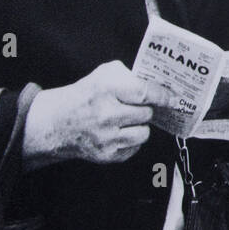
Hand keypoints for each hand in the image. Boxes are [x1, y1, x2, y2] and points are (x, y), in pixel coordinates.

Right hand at [22, 60, 173, 170]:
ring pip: (143, 133)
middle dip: (146, 110)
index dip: (162, 96)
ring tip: (127, 120)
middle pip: (146, 114)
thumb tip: (158, 84)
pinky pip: (134, 148)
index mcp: (105, 89)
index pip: (144, 93)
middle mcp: (105, 114)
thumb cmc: (85, 95)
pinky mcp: (106, 155)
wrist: (56, 123)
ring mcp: (105, 137)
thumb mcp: (103, 74)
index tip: (173, 98)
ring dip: (140, 126)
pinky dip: (131, 140)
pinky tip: (120, 132)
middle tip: (140, 107)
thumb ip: (130, 75)